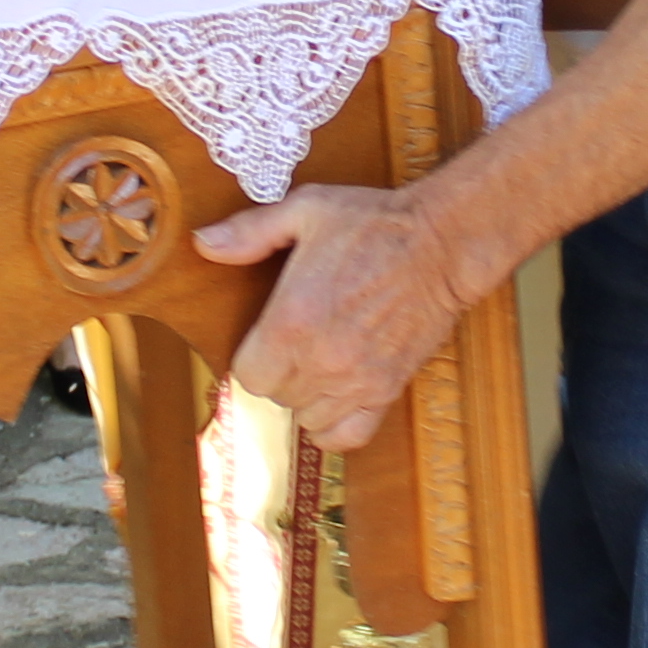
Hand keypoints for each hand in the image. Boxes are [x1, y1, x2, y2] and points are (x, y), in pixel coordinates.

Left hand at [198, 183, 467, 454]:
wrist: (442, 242)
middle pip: (276, 397)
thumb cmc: (375, 223)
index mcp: (293, 320)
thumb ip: (250, 232)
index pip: (247, 375)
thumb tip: (204, 243)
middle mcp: (322, 359)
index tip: (263, 339)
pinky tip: (337, 397)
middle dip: (279, 373)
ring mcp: (357, 380)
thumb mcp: (305, 211)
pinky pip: (349, 436)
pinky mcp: (388, 389)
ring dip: (306, 397)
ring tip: (318, 364)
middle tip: (294, 343)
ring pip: (308, 418)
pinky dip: (336, 425)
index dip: (251, 358)